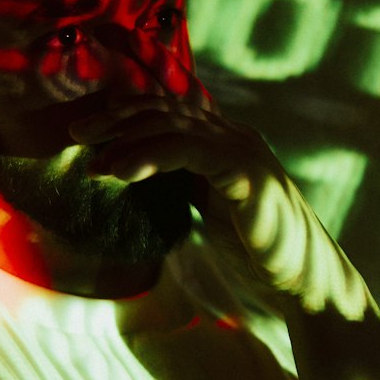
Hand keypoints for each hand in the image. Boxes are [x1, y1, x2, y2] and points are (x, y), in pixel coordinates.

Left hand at [68, 91, 372, 318]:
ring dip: (125, 137)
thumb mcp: (208, 209)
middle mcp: (234, 136)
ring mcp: (243, 150)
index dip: (133, 95)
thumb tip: (131, 174)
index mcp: (224, 142)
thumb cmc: (254, 253)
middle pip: (166, 107)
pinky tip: (121, 172)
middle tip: (77, 130)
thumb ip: (180, 185)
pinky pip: (190, 151)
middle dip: (117, 113)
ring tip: (90, 157)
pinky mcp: (247, 174)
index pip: (173, 104)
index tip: (94, 105)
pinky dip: (150, 156)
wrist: (303, 284)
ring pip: (173, 124)